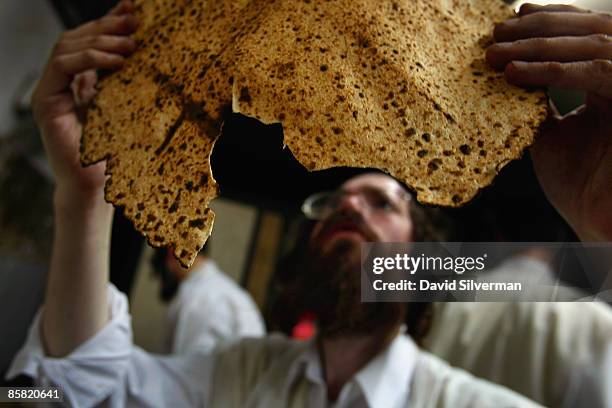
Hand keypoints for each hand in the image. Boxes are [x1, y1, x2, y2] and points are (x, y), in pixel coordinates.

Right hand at [32, 0, 137, 199]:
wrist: (96, 187)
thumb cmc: (115, 153)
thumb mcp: (128, 108)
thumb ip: (129, 82)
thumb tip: (149, 55)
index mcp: (80, 81)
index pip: (89, 40)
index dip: (109, 21)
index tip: (134, 9)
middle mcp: (61, 82)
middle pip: (77, 38)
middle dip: (107, 25)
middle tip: (135, 20)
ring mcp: (50, 91)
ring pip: (67, 46)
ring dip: (101, 39)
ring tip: (131, 42)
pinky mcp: (46, 102)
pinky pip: (62, 66)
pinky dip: (90, 58)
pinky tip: (117, 61)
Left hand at [486, 4, 611, 240]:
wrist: (601, 223)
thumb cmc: (579, 184)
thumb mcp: (550, 135)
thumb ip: (536, 104)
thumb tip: (509, 74)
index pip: (588, 34)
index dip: (552, 19)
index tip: (512, 16)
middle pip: (591, 31)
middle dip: (539, 28)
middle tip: (496, 32)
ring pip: (594, 46)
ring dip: (538, 46)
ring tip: (494, 52)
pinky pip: (597, 74)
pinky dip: (552, 71)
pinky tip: (514, 74)